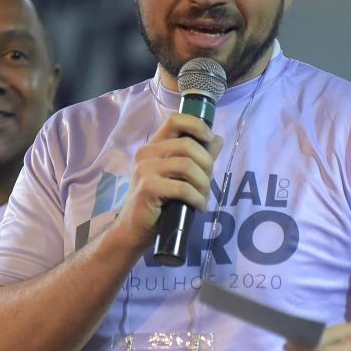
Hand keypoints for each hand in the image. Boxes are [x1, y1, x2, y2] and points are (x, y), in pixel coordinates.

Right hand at [111, 113, 222, 251]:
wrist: (133, 230)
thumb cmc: (156, 204)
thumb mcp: (178, 177)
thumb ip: (196, 157)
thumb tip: (217, 139)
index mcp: (153, 147)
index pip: (175, 120)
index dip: (197, 125)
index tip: (210, 139)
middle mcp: (146, 153)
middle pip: (187, 145)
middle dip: (206, 164)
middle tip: (208, 183)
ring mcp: (145, 170)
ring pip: (187, 165)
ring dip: (203, 183)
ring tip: (203, 197)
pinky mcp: (148, 187)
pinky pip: (183, 188)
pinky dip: (197, 198)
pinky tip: (199, 207)